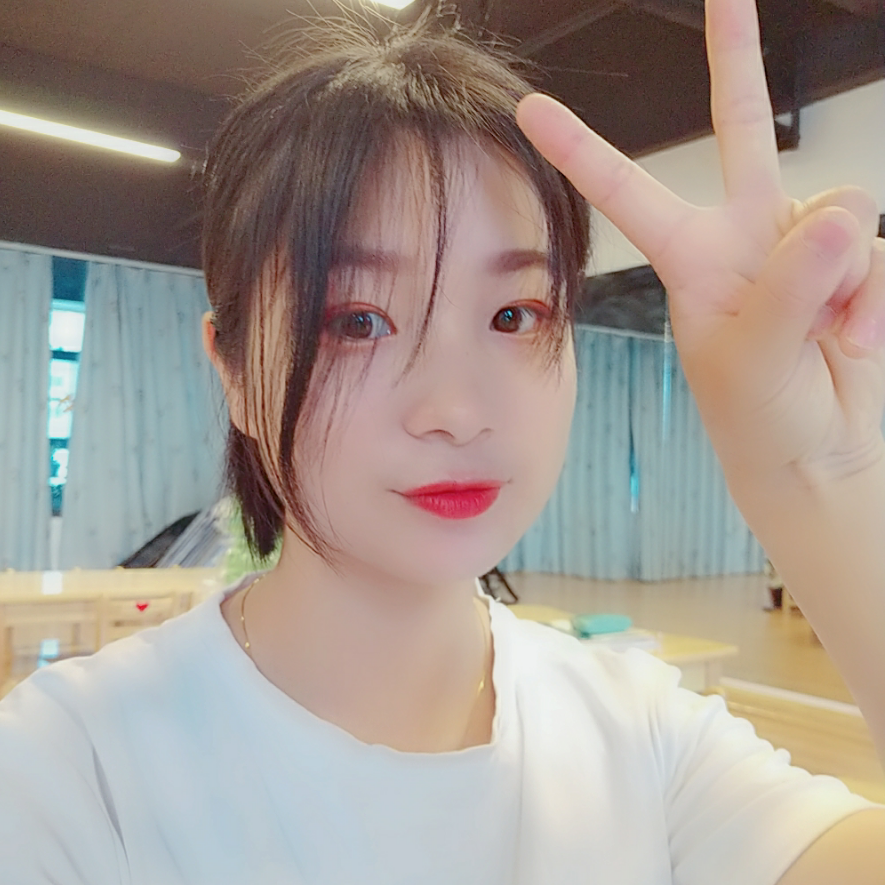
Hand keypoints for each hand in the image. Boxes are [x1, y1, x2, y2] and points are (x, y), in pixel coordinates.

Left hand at [516, 0, 884, 491]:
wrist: (820, 451)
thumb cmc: (763, 421)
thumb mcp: (755, 363)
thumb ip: (792, 288)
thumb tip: (840, 216)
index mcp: (691, 261)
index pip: (626, 192)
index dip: (581, 149)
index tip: (530, 109)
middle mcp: (743, 239)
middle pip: (740, 132)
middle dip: (737, 60)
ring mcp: (798, 245)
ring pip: (838, 205)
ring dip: (842, 276)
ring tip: (823, 335)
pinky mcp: (850, 259)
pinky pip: (876, 246)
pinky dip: (873, 296)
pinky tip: (852, 336)